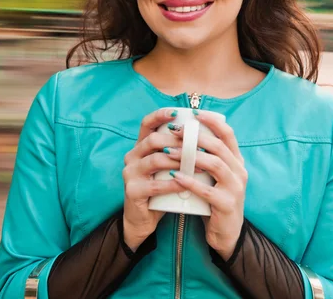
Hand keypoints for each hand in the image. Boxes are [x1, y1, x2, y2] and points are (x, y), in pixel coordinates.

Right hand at [122, 108, 184, 251]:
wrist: (142, 220)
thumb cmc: (159, 190)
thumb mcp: (165, 168)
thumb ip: (175, 153)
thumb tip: (202, 136)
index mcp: (140, 147)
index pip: (146, 124)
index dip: (160, 115)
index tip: (177, 112)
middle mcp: (131, 156)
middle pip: (153, 140)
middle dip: (177, 141)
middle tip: (198, 144)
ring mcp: (130, 173)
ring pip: (155, 160)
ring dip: (179, 161)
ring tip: (198, 164)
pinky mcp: (132, 191)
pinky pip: (156, 184)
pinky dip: (174, 183)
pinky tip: (187, 184)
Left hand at [165, 111, 246, 259]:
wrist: (226, 234)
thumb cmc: (214, 199)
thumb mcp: (213, 175)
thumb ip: (206, 157)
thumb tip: (183, 133)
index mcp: (236, 161)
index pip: (228, 134)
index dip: (212, 121)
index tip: (194, 113)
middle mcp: (240, 172)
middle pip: (219, 146)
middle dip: (195, 136)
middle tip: (174, 131)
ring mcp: (236, 189)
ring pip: (215, 164)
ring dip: (190, 156)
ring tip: (169, 152)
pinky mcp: (227, 205)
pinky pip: (207, 190)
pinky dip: (190, 181)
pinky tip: (175, 176)